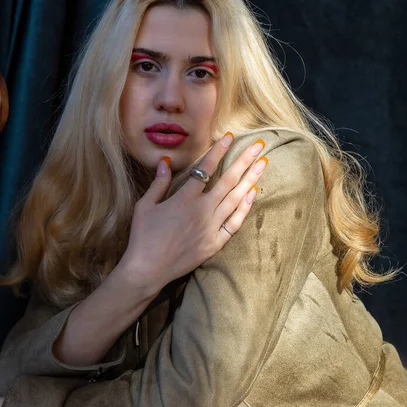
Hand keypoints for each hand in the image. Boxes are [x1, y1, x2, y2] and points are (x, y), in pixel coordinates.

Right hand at [119, 134, 267, 295]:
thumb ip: (159, 182)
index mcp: (184, 198)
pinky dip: (245, 208)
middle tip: (259, 146)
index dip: (219, 151)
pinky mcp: (215, 243)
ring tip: (263, 164)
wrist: (147, 269)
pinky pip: (235, 223)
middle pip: (228, 180)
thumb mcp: (145, 205)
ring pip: (236, 198)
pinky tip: (253, 194)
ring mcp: (211, 227)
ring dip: (250, 179)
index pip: (206, 168)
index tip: (230, 137)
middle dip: (245, 160)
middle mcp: (202, 210)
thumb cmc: (143, 236)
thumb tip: (167, 160)